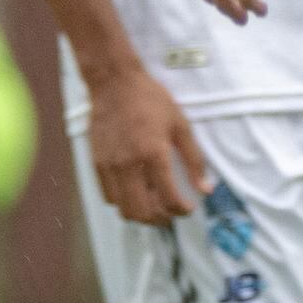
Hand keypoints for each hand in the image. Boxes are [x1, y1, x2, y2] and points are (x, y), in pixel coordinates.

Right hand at [82, 68, 212, 224]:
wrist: (114, 82)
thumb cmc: (150, 100)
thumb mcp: (180, 125)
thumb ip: (194, 160)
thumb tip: (205, 189)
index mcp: (153, 154)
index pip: (169, 198)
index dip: (182, 210)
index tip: (188, 207)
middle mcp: (129, 164)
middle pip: (143, 212)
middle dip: (161, 219)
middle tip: (171, 212)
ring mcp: (109, 166)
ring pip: (123, 209)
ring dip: (141, 214)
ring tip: (153, 205)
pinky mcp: (96, 164)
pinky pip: (108, 197)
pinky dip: (123, 202)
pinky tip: (135, 191)